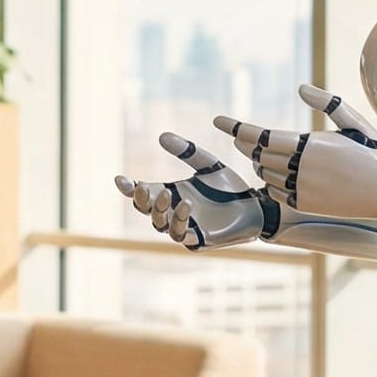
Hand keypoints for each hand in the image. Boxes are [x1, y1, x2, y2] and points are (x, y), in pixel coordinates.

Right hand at [113, 133, 272, 251]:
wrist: (256, 207)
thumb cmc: (231, 188)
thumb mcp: (208, 164)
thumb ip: (187, 152)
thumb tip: (162, 136)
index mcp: (171, 194)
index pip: (143, 193)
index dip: (129, 188)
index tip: (120, 179)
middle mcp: (173, 212)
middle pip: (146, 210)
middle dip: (141, 200)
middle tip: (143, 187)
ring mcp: (185, 227)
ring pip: (159, 224)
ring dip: (158, 210)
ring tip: (166, 193)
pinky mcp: (198, 239)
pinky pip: (181, 234)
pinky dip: (179, 220)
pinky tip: (186, 205)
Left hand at [214, 86, 376, 219]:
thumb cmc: (374, 151)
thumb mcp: (353, 122)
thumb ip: (327, 102)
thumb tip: (300, 87)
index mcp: (312, 144)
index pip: (263, 136)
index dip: (238, 128)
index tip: (219, 121)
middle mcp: (304, 167)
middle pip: (259, 155)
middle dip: (248, 146)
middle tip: (240, 138)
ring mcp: (304, 188)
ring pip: (265, 175)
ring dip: (260, 165)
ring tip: (264, 156)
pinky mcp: (307, 205)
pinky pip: (275, 193)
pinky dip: (271, 184)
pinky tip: (279, 176)